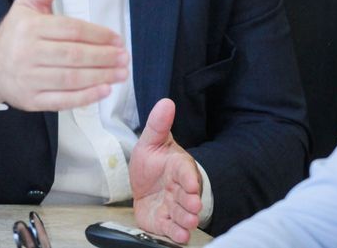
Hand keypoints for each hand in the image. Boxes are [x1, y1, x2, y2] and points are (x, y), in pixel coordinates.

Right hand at [0, 0, 130, 111]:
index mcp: (30, 28)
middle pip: (73, 55)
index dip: (97, 35)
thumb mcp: (27, 5)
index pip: (71, 31)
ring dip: (100, 77)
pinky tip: (104, 90)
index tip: (117, 39)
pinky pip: (61, 100)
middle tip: (124, 57)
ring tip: (121, 73)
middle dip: (103, 57)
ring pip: (70, 78)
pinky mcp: (31, 100)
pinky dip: (85, 97)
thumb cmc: (16, 33)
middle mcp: (27, 53)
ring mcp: (28, 79)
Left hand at [131, 98, 202, 243]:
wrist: (144, 185)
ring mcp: (173, 206)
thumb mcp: (150, 141)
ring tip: (188, 222)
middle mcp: (178, 188)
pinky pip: (172, 228)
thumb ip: (158, 124)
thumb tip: (166, 102)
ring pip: (182, 214)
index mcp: (177, 167)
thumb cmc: (152, 163)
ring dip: (186, 219)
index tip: (189, 183)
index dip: (188, 177)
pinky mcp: (164, 221)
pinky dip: (176, 233)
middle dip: (190, 201)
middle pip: (187, 196)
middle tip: (192, 206)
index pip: (186, 170)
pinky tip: (179, 236)